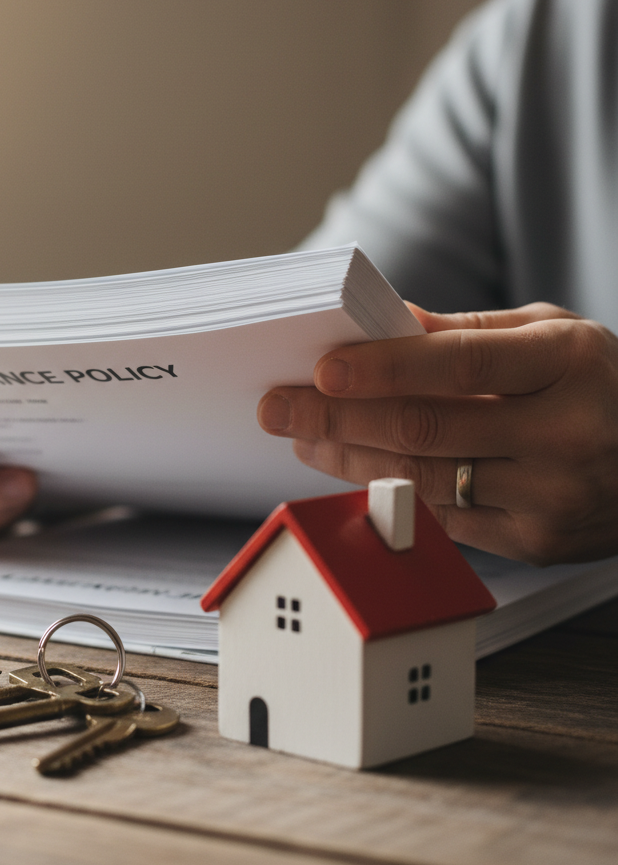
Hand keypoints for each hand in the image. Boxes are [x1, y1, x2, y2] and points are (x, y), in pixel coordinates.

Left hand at [257, 303, 617, 564]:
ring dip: (347, 457)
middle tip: (278, 406)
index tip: (323, 368)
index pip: (460, 364)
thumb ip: (468, 331)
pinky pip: (443, 517)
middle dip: (338, 416)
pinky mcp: (537, 541)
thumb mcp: (551, 336)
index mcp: (568, 362)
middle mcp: (564, 432)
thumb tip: (384, 323)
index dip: (385, 368)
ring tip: (302, 436)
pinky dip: (387, 490)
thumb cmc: (600, 385)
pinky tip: (348, 468)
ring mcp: (552, 495)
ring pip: (423, 477)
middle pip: (425, 427)